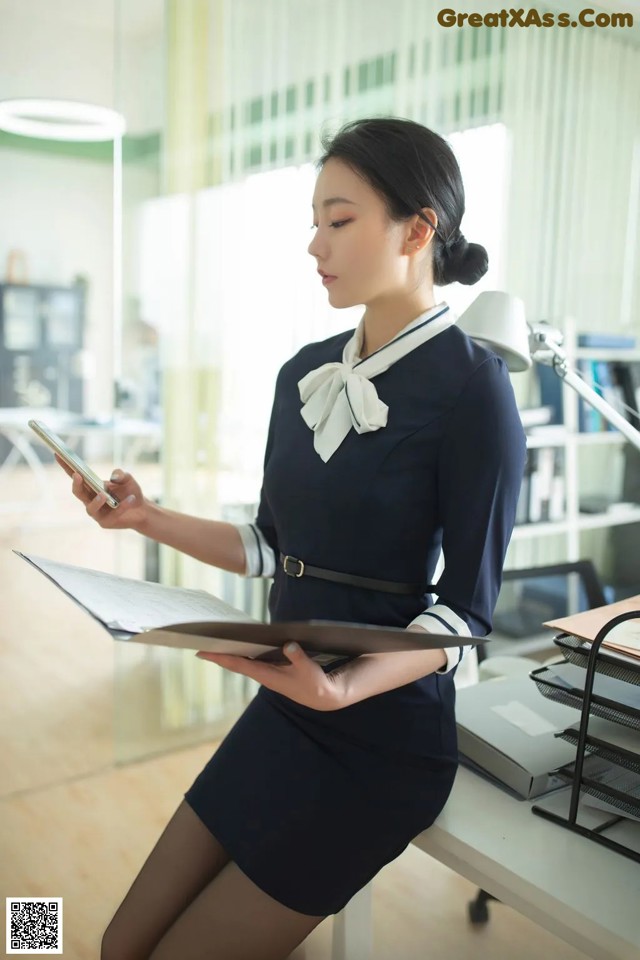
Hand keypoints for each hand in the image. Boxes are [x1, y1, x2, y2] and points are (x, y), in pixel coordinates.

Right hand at [55, 456, 148, 530]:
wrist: (142, 509)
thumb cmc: (130, 491)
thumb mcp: (128, 479)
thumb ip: (121, 474)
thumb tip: (113, 476)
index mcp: (91, 486)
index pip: (75, 475)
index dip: (66, 466)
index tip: (58, 454)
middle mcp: (90, 499)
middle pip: (78, 493)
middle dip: (76, 484)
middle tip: (78, 475)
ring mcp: (97, 512)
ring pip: (90, 508)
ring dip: (96, 501)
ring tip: (103, 494)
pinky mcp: (106, 522)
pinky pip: (112, 514)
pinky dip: (122, 506)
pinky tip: (131, 498)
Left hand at [195, 643, 347, 710]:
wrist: (323, 697)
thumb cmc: (314, 684)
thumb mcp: (308, 670)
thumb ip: (299, 657)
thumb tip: (289, 645)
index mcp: (268, 675)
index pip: (239, 664)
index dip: (221, 658)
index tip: (203, 653)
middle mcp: (264, 675)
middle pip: (236, 663)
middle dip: (219, 654)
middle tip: (201, 644)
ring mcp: (268, 673)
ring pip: (243, 662)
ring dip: (230, 653)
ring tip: (216, 642)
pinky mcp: (274, 671)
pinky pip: (253, 660)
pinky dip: (244, 653)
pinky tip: (240, 645)